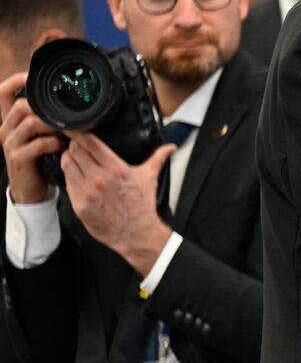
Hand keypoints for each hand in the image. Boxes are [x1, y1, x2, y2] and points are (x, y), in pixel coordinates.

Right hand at [0, 72, 64, 204]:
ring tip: (66, 133)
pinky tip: (62, 147)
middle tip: (65, 117)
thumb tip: (68, 102)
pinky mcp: (18, 157)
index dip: (16, 80)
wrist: (31, 189)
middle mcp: (6, 129)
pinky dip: (55, 143)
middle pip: (22, 105)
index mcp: (10, 120)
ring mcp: (10, 143)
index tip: (33, 76)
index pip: (3, 92)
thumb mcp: (41, 134)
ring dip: (54, 126)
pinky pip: (39, 143)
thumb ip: (46, 118)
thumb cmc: (40, 159)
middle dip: (46, 109)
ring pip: (31, 122)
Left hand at [59, 131, 174, 274]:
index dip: (78, 133)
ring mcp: (87, 192)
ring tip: (75, 160)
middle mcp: (99, 179)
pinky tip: (78, 177)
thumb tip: (170, 147)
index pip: (89, 143)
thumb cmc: (142, 206)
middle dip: (74, 146)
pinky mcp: (79, 204)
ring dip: (69, 160)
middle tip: (77, 147)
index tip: (74, 130)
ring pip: (67, 165)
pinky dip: (70, 177)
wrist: (137, 233)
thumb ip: (158, 158)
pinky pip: (67, 183)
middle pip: (74, 151)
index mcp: (116, 169)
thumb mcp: (150, 178)